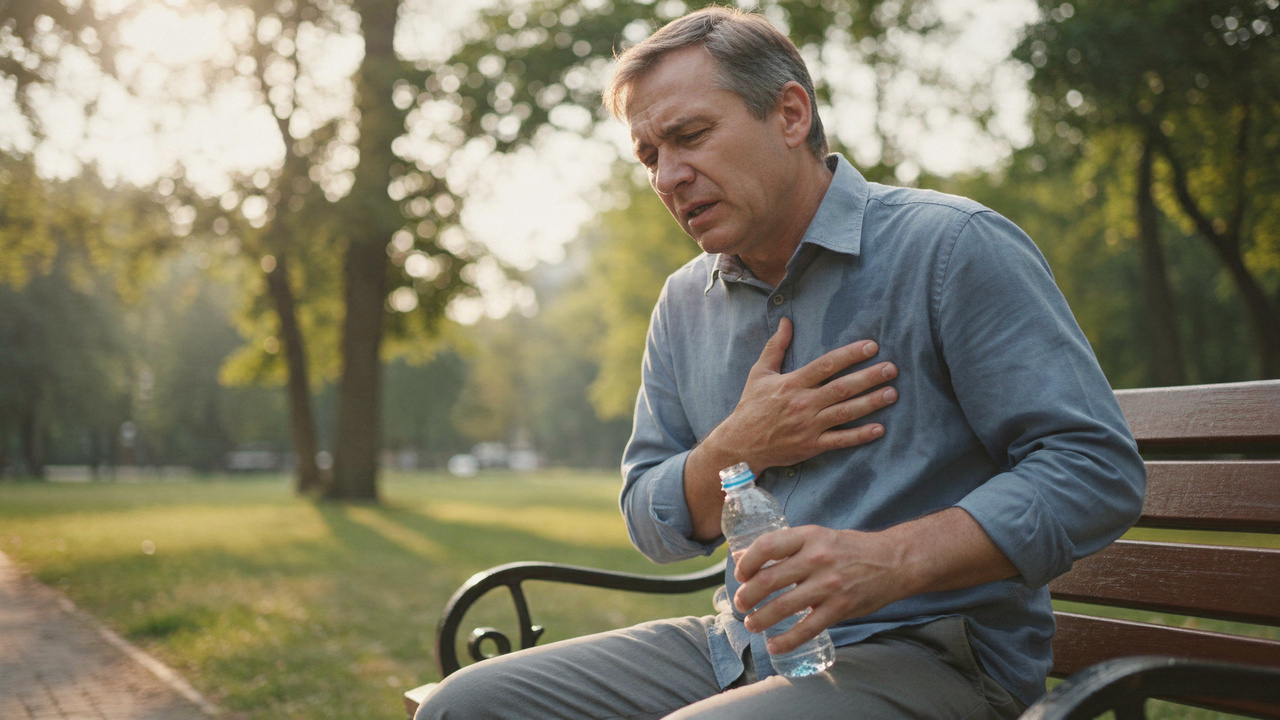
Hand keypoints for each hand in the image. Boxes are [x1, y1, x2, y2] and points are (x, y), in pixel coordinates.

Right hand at [712, 317, 897, 471]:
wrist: (740, 444)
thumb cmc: (751, 406)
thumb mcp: (760, 373)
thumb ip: (775, 347)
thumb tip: (786, 321)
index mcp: (792, 383)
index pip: (825, 365)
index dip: (849, 355)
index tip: (871, 346)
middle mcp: (803, 403)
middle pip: (841, 388)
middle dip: (868, 377)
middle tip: (892, 368)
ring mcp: (809, 426)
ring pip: (845, 413)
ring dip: (870, 403)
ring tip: (892, 393)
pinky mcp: (811, 445)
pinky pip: (840, 440)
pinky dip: (859, 436)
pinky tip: (879, 429)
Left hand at [732, 525, 902, 653]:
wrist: (893, 561)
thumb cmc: (848, 549)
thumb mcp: (816, 537)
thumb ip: (783, 547)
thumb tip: (742, 557)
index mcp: (808, 537)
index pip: (766, 547)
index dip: (746, 563)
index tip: (739, 574)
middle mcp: (817, 559)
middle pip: (768, 580)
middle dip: (746, 596)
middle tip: (740, 605)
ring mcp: (829, 585)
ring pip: (783, 607)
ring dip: (760, 619)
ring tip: (751, 625)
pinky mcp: (840, 608)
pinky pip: (807, 629)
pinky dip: (786, 641)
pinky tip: (774, 646)